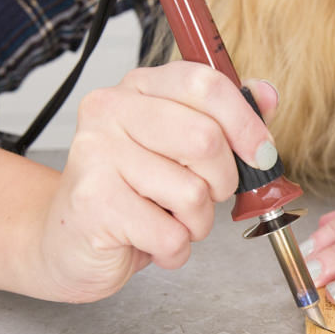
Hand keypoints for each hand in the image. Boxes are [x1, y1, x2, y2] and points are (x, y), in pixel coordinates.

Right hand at [34, 62, 278, 301]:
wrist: (68, 242)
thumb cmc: (132, 195)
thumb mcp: (181, 151)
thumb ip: (225, 120)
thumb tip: (266, 95)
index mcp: (139, 87)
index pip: (205, 84)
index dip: (246, 123)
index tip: (261, 154)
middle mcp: (111, 110)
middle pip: (205, 138)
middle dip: (222, 181)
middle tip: (203, 196)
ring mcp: (97, 154)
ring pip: (192, 192)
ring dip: (196, 222)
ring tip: (169, 220)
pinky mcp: (93, 202)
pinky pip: (170, 234)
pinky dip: (175, 250)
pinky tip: (151, 241)